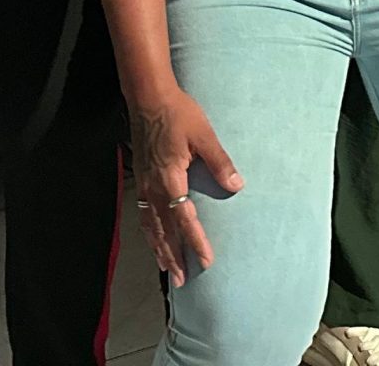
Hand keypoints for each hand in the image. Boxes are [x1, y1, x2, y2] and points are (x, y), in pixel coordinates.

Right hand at [130, 85, 241, 284]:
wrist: (148, 97)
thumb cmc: (178, 113)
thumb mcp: (204, 135)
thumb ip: (219, 162)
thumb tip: (236, 185)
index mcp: (170, 178)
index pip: (184, 219)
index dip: (195, 241)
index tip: (206, 261)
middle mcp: (154, 186)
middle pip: (164, 230)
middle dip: (174, 255)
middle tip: (181, 280)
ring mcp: (145, 183)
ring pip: (151, 225)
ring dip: (159, 248)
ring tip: (167, 268)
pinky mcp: (142, 177)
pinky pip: (144, 212)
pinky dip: (149, 231)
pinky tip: (153, 238)